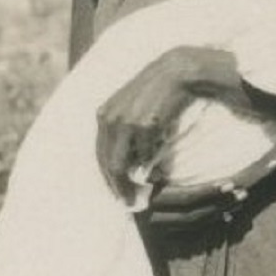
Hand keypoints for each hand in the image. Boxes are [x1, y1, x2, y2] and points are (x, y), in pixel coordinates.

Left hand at [95, 48, 198, 198]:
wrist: (175, 72)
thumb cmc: (156, 92)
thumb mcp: (130, 108)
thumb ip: (124, 132)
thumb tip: (128, 167)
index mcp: (104, 113)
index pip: (100, 153)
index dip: (107, 176)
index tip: (116, 192)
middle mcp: (109, 118)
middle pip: (106, 162)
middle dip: (115, 185)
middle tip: (126, 202)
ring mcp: (124, 122)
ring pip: (119, 164)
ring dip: (127, 184)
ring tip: (135, 198)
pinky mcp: (143, 126)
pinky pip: (142, 155)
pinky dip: (146, 168)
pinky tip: (152, 176)